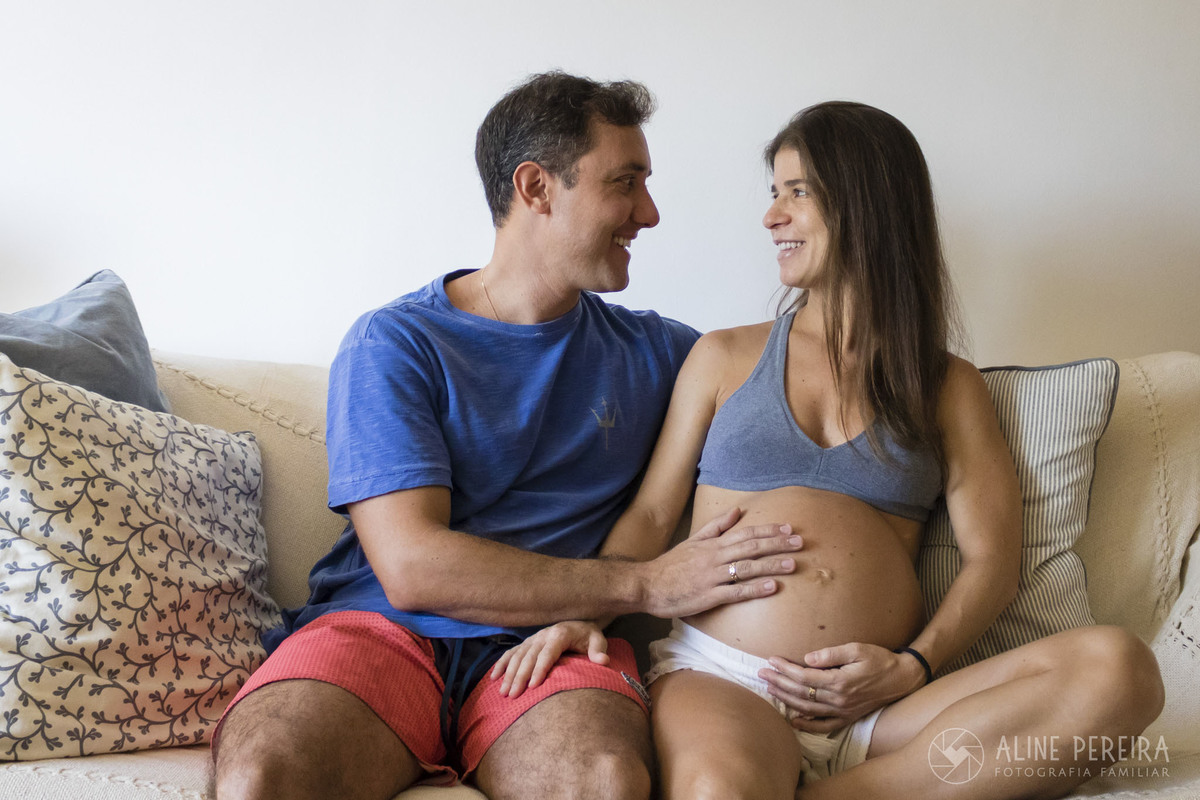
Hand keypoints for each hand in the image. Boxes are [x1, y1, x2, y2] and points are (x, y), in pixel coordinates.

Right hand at [489, 621, 608, 697]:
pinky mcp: (527, 643)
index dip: (539, 669)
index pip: (547, 653)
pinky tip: (494, 678)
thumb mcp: (597, 640)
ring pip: (517, 656)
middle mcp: (543, 635)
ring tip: (503, 692)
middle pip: (528, 657)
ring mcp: (533, 639)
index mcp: (559, 634)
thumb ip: (598, 650)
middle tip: (513, 695)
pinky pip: (511, 653)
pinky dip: (501, 664)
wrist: (579, 624)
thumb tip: (603, 661)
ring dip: (509, 674)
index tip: (533, 686)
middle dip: (520, 676)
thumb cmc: (588, 636)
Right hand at [641, 507, 801, 618]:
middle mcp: (715, 558)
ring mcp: (712, 577)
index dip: (768, 531)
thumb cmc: (670, 565)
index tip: (788, 528)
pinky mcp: (709, 596)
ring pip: (747, 568)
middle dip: (777, 545)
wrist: (647, 585)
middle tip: (800, 543)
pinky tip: (772, 587)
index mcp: (712, 544)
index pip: (745, 533)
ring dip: (771, 565)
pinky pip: (736, 592)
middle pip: (751, 548)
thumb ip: (715, 526)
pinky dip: (755, 589)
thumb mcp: (692, 541)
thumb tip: (736, 510)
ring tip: (793, 564)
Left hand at [757, 642, 926, 732]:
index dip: (785, 669)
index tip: (771, 660)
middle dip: (779, 683)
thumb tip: (807, 659)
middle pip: (801, 693)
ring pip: (808, 709)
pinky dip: (807, 725)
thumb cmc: (880, 659)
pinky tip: (792, 720)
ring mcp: (843, 711)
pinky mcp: (848, 718)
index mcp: (840, 681)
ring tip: (770, 689)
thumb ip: (831, 654)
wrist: (902, 678)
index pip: (804, 677)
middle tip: (761, 674)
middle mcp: (839, 700)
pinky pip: (824, 726)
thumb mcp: (857, 649)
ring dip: (786, 700)